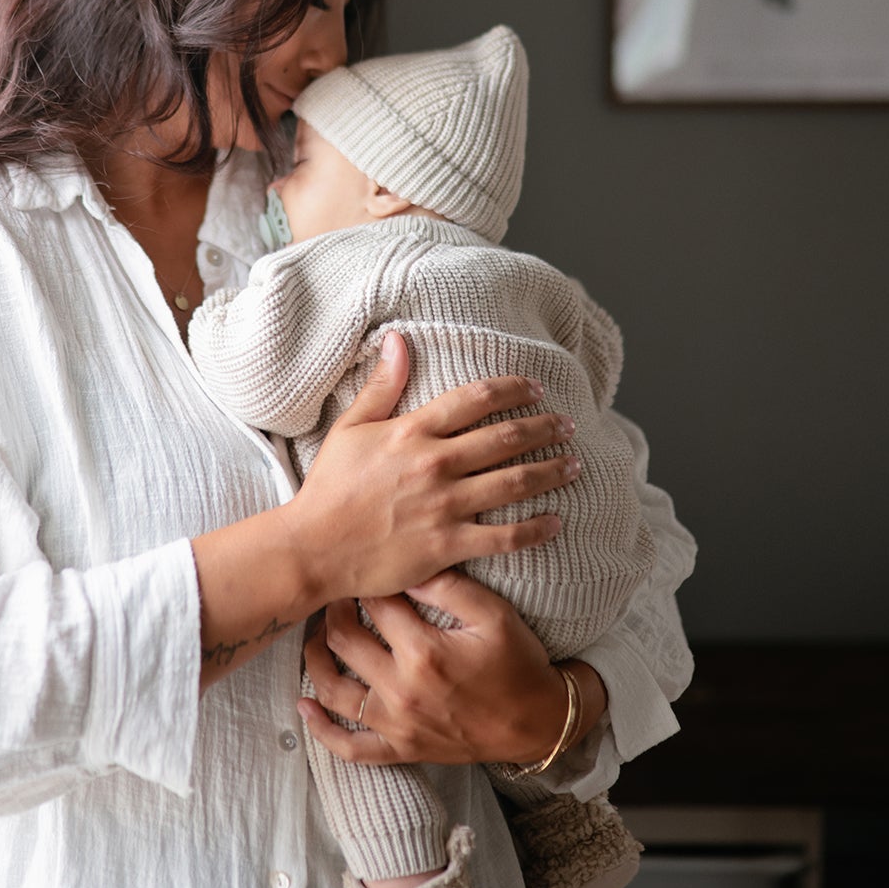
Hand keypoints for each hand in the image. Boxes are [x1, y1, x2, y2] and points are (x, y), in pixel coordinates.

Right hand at [277, 332, 579, 605]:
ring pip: (514, 482)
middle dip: (543, 428)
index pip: (475, 399)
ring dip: (550, 470)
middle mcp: (434, 463)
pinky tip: (556, 523)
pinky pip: (504, 536)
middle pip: (505, 437)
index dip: (512, 389)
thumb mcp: (350, 427)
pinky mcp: (448, 545)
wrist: (314, 547)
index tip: (535, 388)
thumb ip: (382, 385)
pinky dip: (536, 529)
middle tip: (568, 424)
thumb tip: (398, 340)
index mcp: (412, 431)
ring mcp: (444, 505)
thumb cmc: (329, 487)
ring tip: (574, 465)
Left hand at [298, 569, 605, 765]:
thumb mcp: (495, 615)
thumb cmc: (518, 664)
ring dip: (316, 659)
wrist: (538, 723)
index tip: (361, 564)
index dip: (366, 580)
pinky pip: (351, 746)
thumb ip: (450, 587)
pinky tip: (305, 706)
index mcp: (425, 651)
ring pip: (334, 690)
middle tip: (337, 594)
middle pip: (345, 640)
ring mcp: (397, 724)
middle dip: (334, 611)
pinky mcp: (401, 748)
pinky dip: (322, 730)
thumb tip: (410, 564)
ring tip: (315, 635)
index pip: (376, 604)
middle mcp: (402, 689)